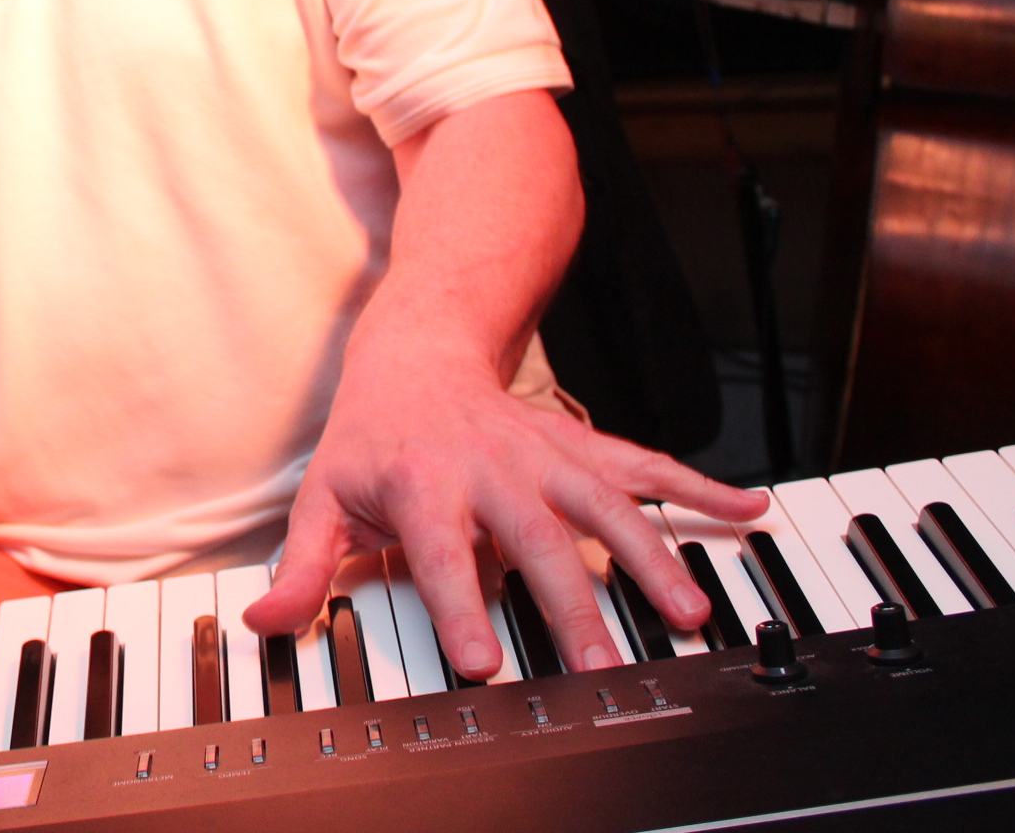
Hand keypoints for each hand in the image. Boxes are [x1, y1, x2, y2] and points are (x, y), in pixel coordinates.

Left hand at [245, 345, 765, 676]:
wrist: (415, 349)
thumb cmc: (370, 437)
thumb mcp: (323, 497)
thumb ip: (302, 567)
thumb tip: (266, 621)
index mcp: (424, 484)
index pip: (442, 552)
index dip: (460, 606)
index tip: (484, 660)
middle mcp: (493, 467)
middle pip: (539, 540)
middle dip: (574, 604)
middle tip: (602, 666)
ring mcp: (547, 453)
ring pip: (609, 503)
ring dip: (653, 555)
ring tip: (689, 611)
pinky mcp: (583, 444)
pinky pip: (649, 462)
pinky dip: (702, 485)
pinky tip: (749, 509)